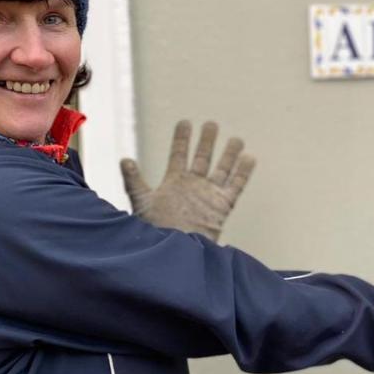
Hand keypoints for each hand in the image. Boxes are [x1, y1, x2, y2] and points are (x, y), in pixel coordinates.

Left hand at [120, 120, 255, 241]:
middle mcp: (193, 186)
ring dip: (229, 154)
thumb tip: (125, 159)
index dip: (182, 139)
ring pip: (222, 169)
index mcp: (174, 182)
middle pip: (203, 158)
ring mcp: (209, 195)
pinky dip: (243, 173)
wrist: (174, 251)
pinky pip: (236, 186)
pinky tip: (249, 158)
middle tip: (211, 124)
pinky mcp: (222, 206)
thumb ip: (134, 180)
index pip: (179, 155)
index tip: (185, 122)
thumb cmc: (156, 230)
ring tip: (236, 139)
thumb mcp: (142, 202)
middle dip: (207, 141)